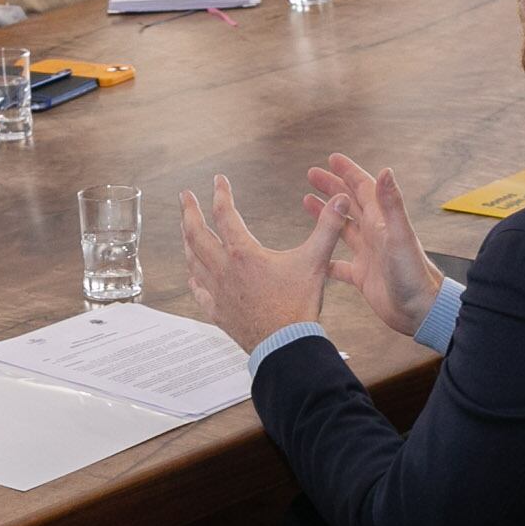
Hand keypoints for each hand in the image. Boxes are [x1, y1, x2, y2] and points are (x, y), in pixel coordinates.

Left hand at [179, 175, 346, 353]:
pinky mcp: (218, 312)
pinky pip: (199, 292)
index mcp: (244, 254)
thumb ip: (327, 228)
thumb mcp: (315, 261)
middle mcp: (224, 270)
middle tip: (184, 197)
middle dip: (189, 212)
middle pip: (197, 234)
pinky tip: (193, 277)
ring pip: (194, 261)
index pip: (225, 214)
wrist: (286, 345)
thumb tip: (340, 201)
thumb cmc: (299, 305)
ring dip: (187, 241)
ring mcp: (218, 292)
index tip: (218, 180)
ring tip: (186, 228)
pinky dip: (194, 279)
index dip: (221, 193)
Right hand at [304, 155, 440, 337]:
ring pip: (343, 229)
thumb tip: (386, 170)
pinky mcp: (363, 276)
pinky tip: (315, 255)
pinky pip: (339, 264)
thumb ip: (391, 204)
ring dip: (327, 215)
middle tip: (311, 175)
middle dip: (332, 188)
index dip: (348, 172)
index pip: (363, 189)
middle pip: (349, 204)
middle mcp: (374, 235)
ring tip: (307, 202)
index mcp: (381, 222)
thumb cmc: (414, 274)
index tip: (331, 159)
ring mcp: (368, 255)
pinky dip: (326, 257)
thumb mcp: (400, 235)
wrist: (420, 310)